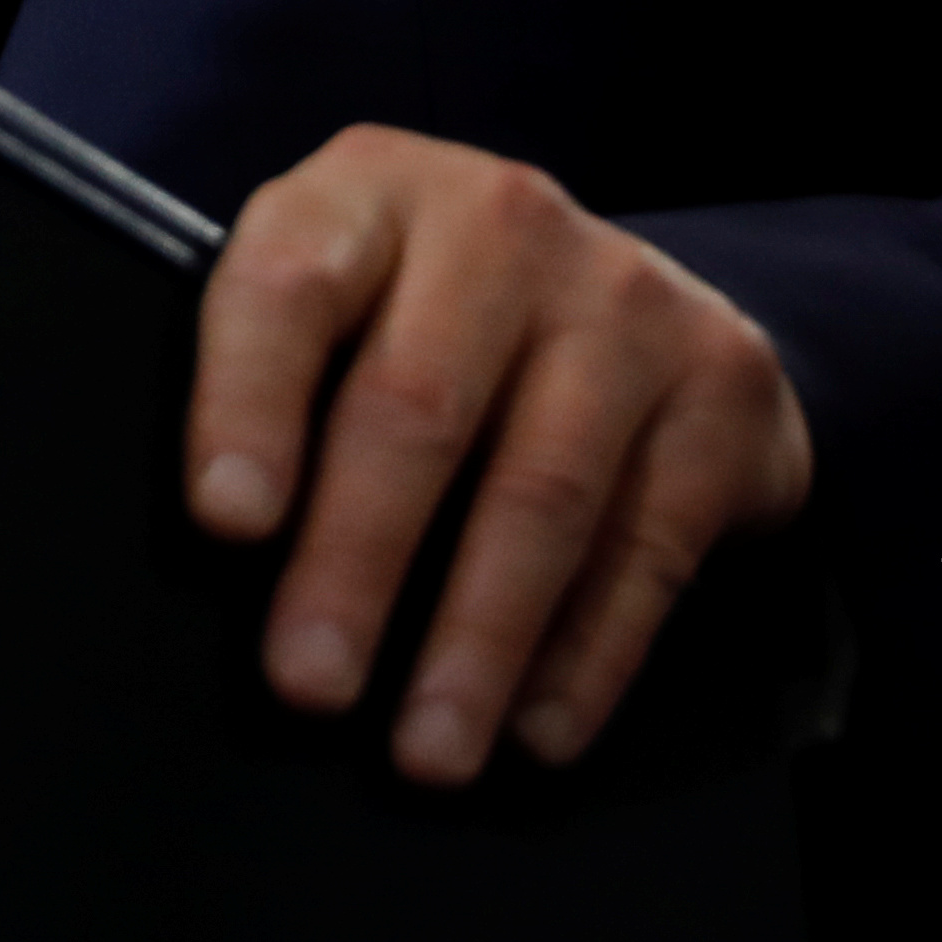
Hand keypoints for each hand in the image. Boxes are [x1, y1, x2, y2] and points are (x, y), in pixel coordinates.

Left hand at [187, 125, 812, 784]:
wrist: (626, 297)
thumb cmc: (424, 323)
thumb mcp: (341, 308)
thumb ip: (277, 389)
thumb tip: (221, 559)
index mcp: (368, 190)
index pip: (288, 286)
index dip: (248, 404)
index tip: (227, 525)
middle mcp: (499, 221)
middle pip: (417, 406)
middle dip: (356, 563)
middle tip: (308, 685)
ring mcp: (623, 296)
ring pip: (542, 492)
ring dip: (476, 639)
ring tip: (427, 750)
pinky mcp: (719, 382)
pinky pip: (649, 546)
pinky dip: (587, 656)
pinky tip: (536, 730)